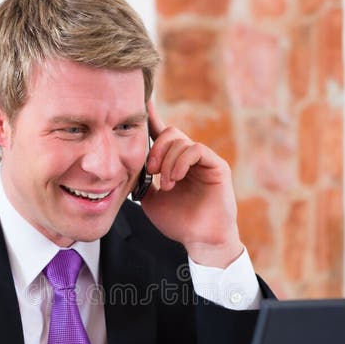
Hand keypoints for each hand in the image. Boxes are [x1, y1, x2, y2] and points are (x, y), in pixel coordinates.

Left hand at [140, 101, 243, 267]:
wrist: (199, 240)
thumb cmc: (178, 223)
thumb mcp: (151, 199)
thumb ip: (142, 180)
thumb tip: (127, 166)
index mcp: (174, 163)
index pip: (162, 134)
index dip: (151, 117)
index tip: (140, 103)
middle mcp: (190, 158)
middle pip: (170, 133)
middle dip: (156, 149)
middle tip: (150, 171)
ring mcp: (204, 161)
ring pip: (181, 141)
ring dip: (167, 162)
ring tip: (165, 184)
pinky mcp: (217, 166)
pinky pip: (196, 149)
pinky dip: (181, 161)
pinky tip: (175, 178)